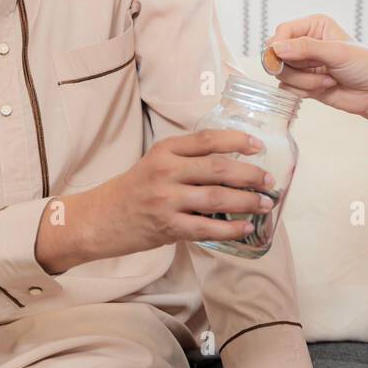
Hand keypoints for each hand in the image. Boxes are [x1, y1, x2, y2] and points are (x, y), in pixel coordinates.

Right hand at [38, 130, 276, 271]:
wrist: (98, 219)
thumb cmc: (133, 190)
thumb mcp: (156, 163)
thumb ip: (187, 160)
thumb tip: (234, 163)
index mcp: (164, 150)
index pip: (207, 139)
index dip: (237, 140)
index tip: (258, 146)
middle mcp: (166, 171)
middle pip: (218, 168)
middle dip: (250, 174)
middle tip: (269, 180)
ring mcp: (166, 200)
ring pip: (216, 197)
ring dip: (246, 201)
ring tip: (264, 204)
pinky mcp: (166, 226)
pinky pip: (206, 227)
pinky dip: (230, 228)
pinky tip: (245, 228)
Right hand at [266, 14, 367, 158]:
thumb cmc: (364, 67)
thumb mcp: (338, 52)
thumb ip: (307, 48)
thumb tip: (276, 47)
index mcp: (315, 26)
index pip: (283, 30)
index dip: (278, 44)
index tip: (281, 57)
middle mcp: (306, 43)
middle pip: (277, 53)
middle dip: (295, 67)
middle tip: (315, 70)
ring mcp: (303, 64)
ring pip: (282, 73)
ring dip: (304, 81)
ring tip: (328, 80)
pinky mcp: (302, 82)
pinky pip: (287, 87)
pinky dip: (304, 91)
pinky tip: (324, 88)